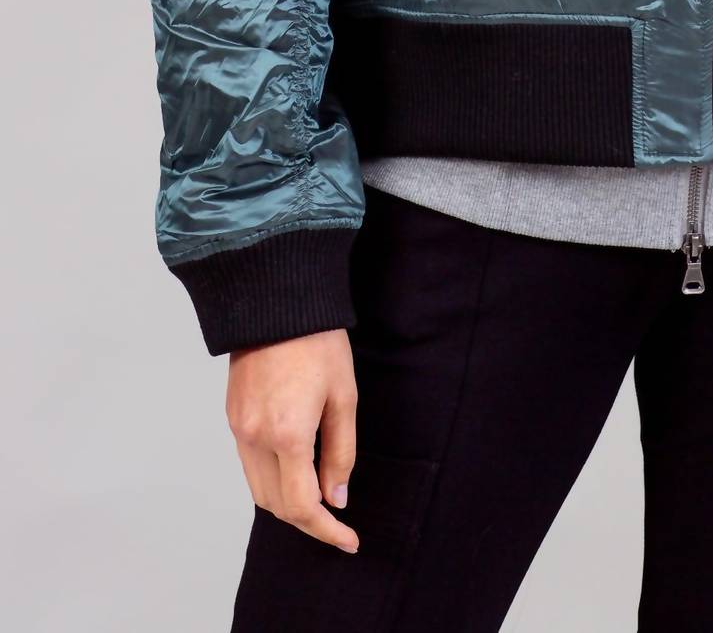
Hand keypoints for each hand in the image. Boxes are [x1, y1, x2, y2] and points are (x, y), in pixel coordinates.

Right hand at [226, 329, 359, 552]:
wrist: (276, 303)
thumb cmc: (317, 343)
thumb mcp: (343, 396)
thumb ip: (341, 451)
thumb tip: (337, 497)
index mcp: (287, 434)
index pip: (302, 505)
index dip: (326, 530)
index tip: (348, 540)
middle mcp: (255, 438)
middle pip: (276, 505)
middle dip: (307, 521)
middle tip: (337, 524)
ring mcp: (239, 429)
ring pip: (258, 489)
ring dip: (287, 503)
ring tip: (319, 502)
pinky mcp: (232, 418)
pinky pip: (249, 465)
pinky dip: (272, 479)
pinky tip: (295, 472)